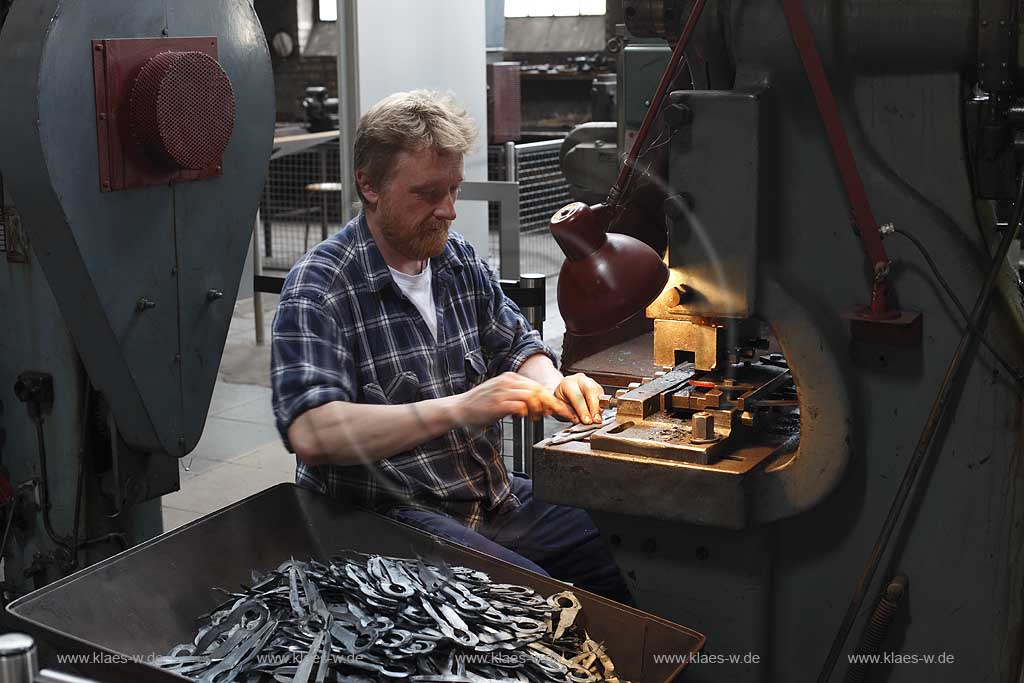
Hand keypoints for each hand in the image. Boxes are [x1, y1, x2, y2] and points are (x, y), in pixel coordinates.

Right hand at [455, 372, 573, 427]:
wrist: (460, 408)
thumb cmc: (481, 404)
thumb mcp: (501, 395)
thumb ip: (519, 397)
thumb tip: (540, 406)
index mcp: (510, 378)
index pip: (536, 386)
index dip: (549, 398)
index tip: (558, 408)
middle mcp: (507, 382)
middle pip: (537, 390)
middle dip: (549, 404)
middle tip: (554, 414)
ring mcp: (502, 392)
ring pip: (531, 397)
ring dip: (539, 409)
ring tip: (537, 417)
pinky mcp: (497, 404)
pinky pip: (519, 406)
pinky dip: (526, 413)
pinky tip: (524, 418)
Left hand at [553, 373, 603, 424]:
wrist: (563, 393)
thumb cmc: (560, 399)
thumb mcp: (556, 407)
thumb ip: (567, 413)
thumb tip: (577, 420)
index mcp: (567, 383)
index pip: (577, 397)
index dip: (583, 410)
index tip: (587, 421)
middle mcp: (580, 380)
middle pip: (591, 391)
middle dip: (595, 407)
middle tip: (596, 420)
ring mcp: (591, 382)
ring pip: (599, 393)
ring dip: (599, 407)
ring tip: (597, 419)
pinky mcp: (598, 388)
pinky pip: (603, 396)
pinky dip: (601, 407)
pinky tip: (598, 414)